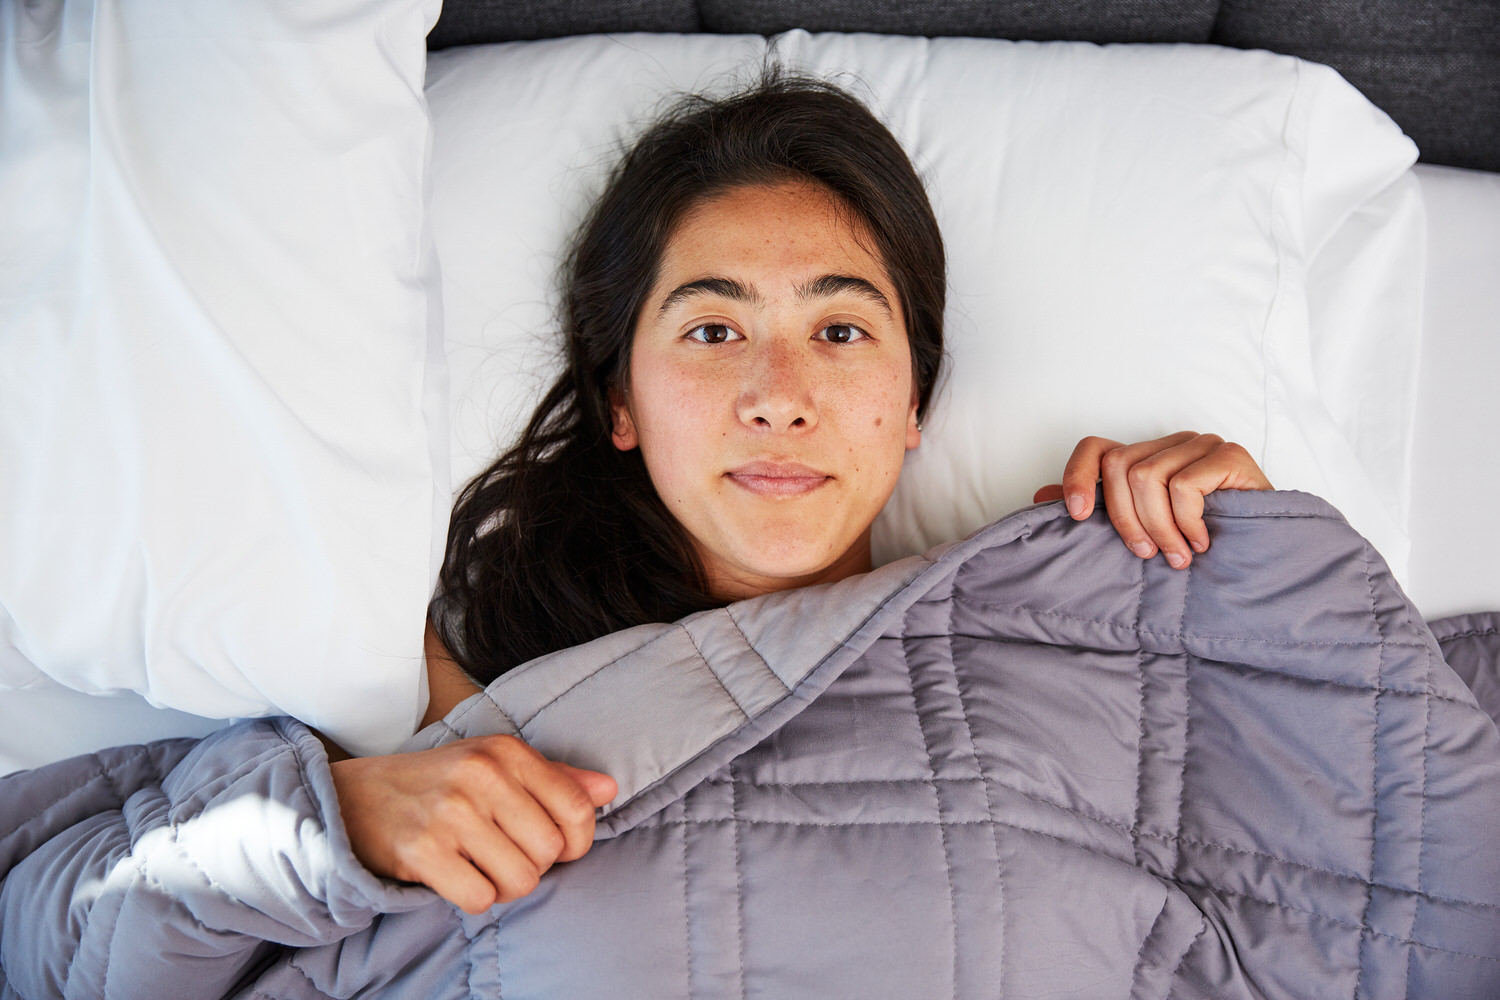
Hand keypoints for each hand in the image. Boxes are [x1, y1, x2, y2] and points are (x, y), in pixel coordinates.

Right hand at [330, 735, 617, 913]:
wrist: (357, 798)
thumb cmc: (439, 782)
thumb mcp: (494, 764)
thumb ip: (555, 777)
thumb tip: (609, 789)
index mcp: (506, 752)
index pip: (577, 808)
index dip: (577, 841)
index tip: (557, 847)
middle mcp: (482, 777)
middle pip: (549, 852)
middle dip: (536, 865)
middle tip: (507, 856)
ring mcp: (451, 814)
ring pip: (520, 880)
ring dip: (505, 885)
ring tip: (482, 866)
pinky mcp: (423, 851)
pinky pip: (480, 898)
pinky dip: (475, 897)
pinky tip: (459, 876)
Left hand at [1033, 431, 1271, 568]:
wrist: (1266, 555)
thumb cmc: (1201, 543)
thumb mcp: (1142, 530)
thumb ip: (1097, 511)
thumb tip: (1040, 496)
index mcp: (1145, 457)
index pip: (1096, 448)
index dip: (1078, 477)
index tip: (1078, 517)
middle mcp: (1170, 443)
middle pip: (1119, 467)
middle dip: (1126, 520)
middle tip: (1147, 555)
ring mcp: (1200, 444)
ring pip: (1147, 477)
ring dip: (1159, 528)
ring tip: (1178, 556)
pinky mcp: (1229, 453)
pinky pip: (1185, 485)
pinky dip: (1187, 522)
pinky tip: (1202, 541)